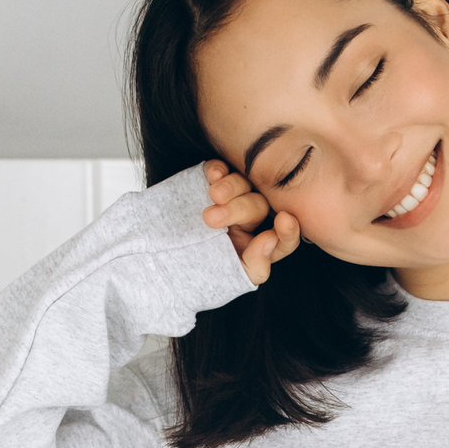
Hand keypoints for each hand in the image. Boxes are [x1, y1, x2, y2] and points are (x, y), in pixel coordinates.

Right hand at [201, 160, 300, 285]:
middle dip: (238, 209)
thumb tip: (270, 238)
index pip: (283, 235)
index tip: (284, 220)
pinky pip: (219, 169)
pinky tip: (213, 174)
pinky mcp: (209, 182)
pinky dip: (217, 169)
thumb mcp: (231, 278)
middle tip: (212, 218)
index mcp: (259, 242)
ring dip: (231, 187)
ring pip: (243, 183)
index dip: (288, 229)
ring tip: (213, 195)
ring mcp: (230, 198)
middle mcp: (248, 218)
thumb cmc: (199, 276)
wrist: (160, 263)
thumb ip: (256, 265)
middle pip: (257, 206)